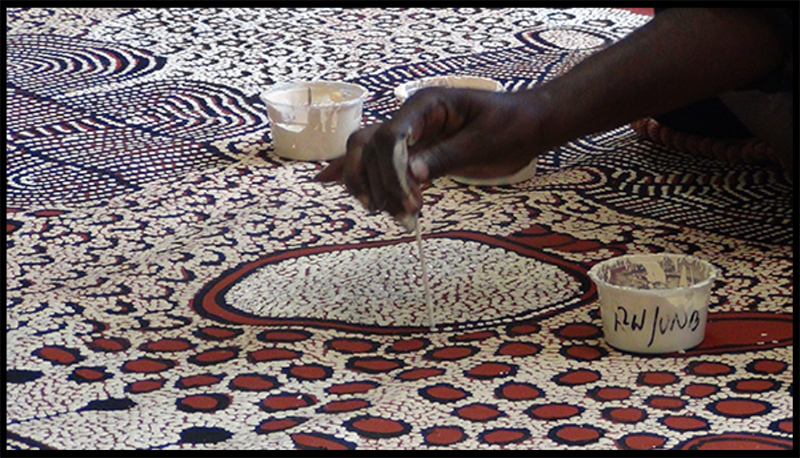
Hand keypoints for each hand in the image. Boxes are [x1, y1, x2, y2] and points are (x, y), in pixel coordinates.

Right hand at [315, 87, 542, 219]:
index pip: (391, 134)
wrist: (528, 126)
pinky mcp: (412, 152)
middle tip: (402, 213)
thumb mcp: (484, 142)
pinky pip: (377, 161)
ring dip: (368, 185)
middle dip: (378, 182)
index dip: (393, 170)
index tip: (410, 200)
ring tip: (389, 213)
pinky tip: (327, 181)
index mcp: (427, 104)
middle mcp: (410, 117)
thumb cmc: (512, 126)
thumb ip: (447, 157)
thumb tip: (411, 175)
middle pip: (369, 145)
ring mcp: (408, 134)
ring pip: (365, 153)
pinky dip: (357, 173)